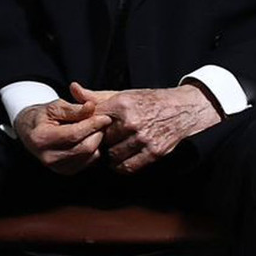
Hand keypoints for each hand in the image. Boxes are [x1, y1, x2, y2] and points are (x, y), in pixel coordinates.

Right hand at [13, 93, 111, 174]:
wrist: (30, 132)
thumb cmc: (42, 117)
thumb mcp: (54, 107)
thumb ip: (73, 109)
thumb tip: (91, 106)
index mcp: (42, 139)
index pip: (74, 134)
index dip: (93, 125)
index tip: (106, 117)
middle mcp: (49, 157)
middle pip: (85, 147)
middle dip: (98, 133)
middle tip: (102, 121)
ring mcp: (58, 167)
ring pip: (90, 155)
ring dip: (97, 140)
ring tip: (94, 128)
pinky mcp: (67, 171)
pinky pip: (90, 161)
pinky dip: (94, 149)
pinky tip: (89, 138)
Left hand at [71, 81, 220, 173]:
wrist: (182, 109)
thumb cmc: (148, 102)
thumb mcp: (123, 95)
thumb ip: (96, 97)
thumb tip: (73, 89)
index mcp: (122, 104)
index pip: (93, 121)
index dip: (90, 128)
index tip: (92, 129)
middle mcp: (132, 121)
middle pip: (102, 140)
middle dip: (101, 141)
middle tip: (105, 140)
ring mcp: (143, 138)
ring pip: (113, 155)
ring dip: (111, 154)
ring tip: (114, 148)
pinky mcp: (154, 152)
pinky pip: (128, 166)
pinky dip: (122, 165)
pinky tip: (122, 158)